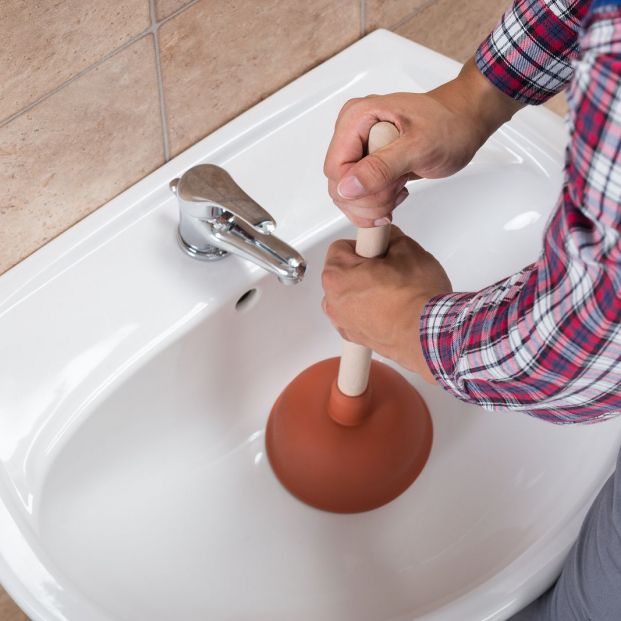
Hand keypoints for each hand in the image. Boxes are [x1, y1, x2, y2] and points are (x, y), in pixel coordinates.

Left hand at [322, 226, 451, 381]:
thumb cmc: (417, 298)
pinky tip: (390, 309)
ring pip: (349, 296)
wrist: (430, 334)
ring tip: (392, 292)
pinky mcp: (355, 338)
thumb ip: (390, 239)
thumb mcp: (408, 250)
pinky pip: (356, 317)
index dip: (365, 246)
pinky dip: (369, 312)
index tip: (379, 251)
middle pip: (343, 273)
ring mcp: (343, 322)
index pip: (341, 247)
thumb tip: (389, 240)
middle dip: (363, 269)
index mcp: (338, 275)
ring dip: (365, 292)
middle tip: (389, 271)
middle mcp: (333, 301)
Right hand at [324, 58, 522, 226]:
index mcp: (357, 118)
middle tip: (398, 190)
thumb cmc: (449, 125)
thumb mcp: (419, 147)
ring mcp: (358, 149)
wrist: (464, 123)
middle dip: (369, 200)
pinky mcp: (366, 164)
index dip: (358, 192)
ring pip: (347, 195)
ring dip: (375, 203)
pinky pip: (359, 195)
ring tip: (401, 187)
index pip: (335, 169)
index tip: (388, 193)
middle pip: (339, 186)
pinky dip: (378, 203)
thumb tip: (347, 187)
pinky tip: (398, 190)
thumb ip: (381, 168)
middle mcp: (352, 132)